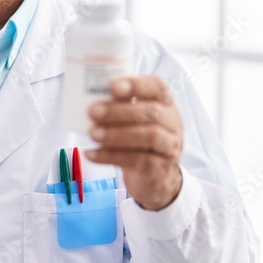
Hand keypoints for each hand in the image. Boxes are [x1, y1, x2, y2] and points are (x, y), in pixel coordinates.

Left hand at [84, 75, 183, 210]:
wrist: (155, 178)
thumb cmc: (139, 141)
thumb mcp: (133, 121)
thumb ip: (118, 108)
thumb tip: (90, 101)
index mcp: (164, 103)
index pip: (157, 87)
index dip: (137, 85)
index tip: (113, 87)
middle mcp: (172, 122)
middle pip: (151, 112)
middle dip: (119, 111)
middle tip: (93, 111)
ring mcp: (169, 146)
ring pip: (149, 136)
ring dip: (116, 134)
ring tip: (92, 134)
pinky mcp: (160, 168)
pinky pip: (138, 160)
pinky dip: (111, 156)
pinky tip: (92, 154)